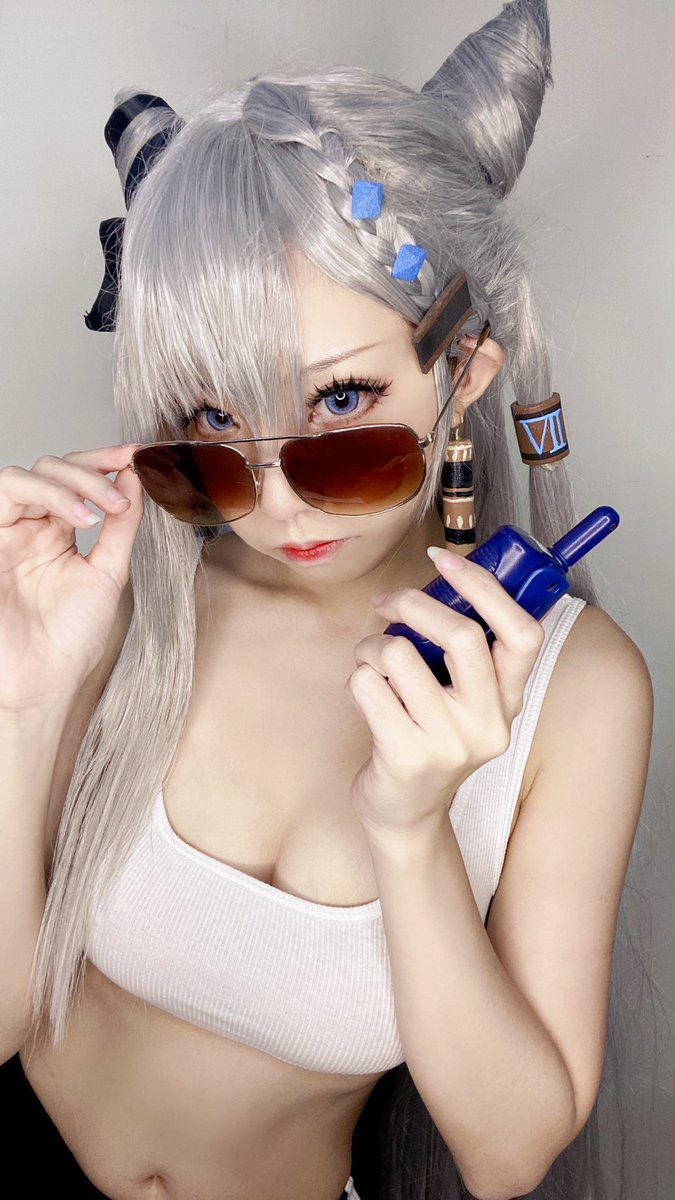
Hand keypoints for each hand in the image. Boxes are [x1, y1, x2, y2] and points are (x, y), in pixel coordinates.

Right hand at [0, 445, 142, 711]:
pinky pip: (7, 494)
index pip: (77, 479)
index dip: (107, 460)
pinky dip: (48, 494)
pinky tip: (78, 518)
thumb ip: (122, 525)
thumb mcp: (109, 572)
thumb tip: (136, 476)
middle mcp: (29, 527)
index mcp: (56, 532)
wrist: (42, 680)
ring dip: (70, 482)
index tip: (142, 455)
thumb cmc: (70, 636)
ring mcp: (6, 532)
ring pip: (25, 475)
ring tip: (101, 511)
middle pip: (52, 467)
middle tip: (124, 492)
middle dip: (92, 470)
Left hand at [346, 548, 544, 836]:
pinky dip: (356, 678)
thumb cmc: (428, 737)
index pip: (522, 633)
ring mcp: (449, 744)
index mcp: (510, 700)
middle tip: (388, 603)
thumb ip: (462, 648)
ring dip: (372, 646)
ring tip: (371, 663)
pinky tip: (365, 698)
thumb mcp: (463, 698)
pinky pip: (368, 684)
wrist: (405, 813)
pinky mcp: (406, 756)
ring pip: (399, 654)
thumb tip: (441, 575)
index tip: (446, 558)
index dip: (486, 588)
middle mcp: (489, 723)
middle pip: (462, 635)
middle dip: (413, 604)